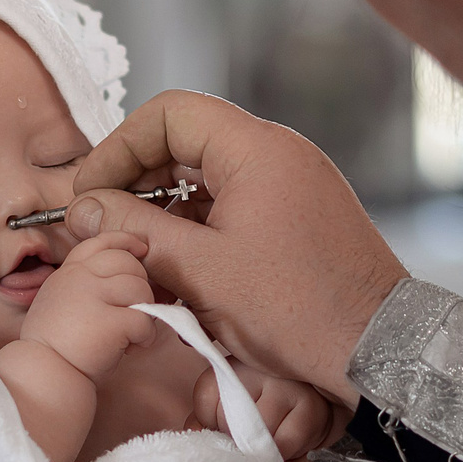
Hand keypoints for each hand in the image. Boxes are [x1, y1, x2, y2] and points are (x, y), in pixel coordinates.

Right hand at [16, 233, 159, 383]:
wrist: (43, 375)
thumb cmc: (55, 346)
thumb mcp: (59, 301)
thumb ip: (82, 284)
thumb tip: (120, 276)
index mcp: (68, 273)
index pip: (101, 242)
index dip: (126, 242)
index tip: (141, 249)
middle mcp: (79, 278)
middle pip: (128, 263)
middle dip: (139, 286)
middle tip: (132, 311)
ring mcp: (92, 297)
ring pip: (140, 289)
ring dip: (144, 313)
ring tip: (130, 334)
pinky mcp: (109, 322)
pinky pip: (144, 320)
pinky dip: (145, 337)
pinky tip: (132, 349)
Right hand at [69, 91, 406, 402]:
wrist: (380, 348)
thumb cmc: (298, 310)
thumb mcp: (201, 271)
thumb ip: (134, 230)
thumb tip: (82, 208)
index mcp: (257, 148)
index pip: (168, 113)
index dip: (119, 147)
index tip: (92, 192)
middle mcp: (280, 152)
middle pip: (186, 141)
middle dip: (137, 182)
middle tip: (104, 224)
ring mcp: (295, 182)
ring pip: (208, 178)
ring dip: (166, 212)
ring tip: (139, 256)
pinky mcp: (302, 215)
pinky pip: (236, 204)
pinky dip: (201, 229)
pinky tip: (179, 271)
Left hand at [189, 358, 337, 459]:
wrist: (315, 410)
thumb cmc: (265, 410)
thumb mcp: (229, 409)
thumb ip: (204, 420)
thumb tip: (191, 433)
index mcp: (235, 363)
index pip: (205, 398)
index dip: (211, 422)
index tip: (226, 423)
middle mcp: (260, 366)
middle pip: (228, 419)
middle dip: (236, 437)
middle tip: (252, 433)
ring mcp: (287, 385)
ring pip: (255, 432)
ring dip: (260, 446)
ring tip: (271, 436)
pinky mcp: (310, 408)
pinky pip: (283, 443)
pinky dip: (283, 452)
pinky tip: (289, 439)